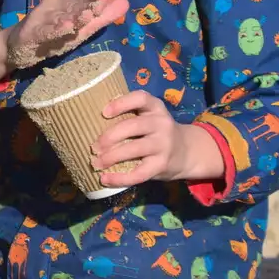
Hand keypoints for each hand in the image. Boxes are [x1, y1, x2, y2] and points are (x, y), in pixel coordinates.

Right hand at [0, 0, 128, 84]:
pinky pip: (45, 31)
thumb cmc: (53, 35)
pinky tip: (65, 28)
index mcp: (67, 4)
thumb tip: (125, 3)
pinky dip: (55, 29)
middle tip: (102, 3)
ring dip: (73, 15)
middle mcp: (54, 7)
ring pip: (60, 17)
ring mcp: (42, 19)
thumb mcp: (79, 29)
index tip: (107, 0)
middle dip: (87, 5)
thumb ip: (101, 17)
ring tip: (86, 15)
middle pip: (73, 6)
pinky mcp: (31, 32)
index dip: (94, 0)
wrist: (17, 46)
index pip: (83, 0)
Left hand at [91, 91, 224, 187]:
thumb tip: (91, 126)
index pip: (141, 98)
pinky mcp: (162, 165)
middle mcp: (161, 123)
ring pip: (134, 149)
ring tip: (96, 163)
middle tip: (94, 147)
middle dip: (109, 136)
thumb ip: (130, 117)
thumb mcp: (150, 118)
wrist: (188, 152)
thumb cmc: (157, 133)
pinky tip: (105, 179)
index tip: (104, 112)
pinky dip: (120, 178)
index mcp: (155, 108)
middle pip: (133, 126)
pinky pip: (139, 173)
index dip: (122, 103)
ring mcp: (163, 144)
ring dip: (111, 157)